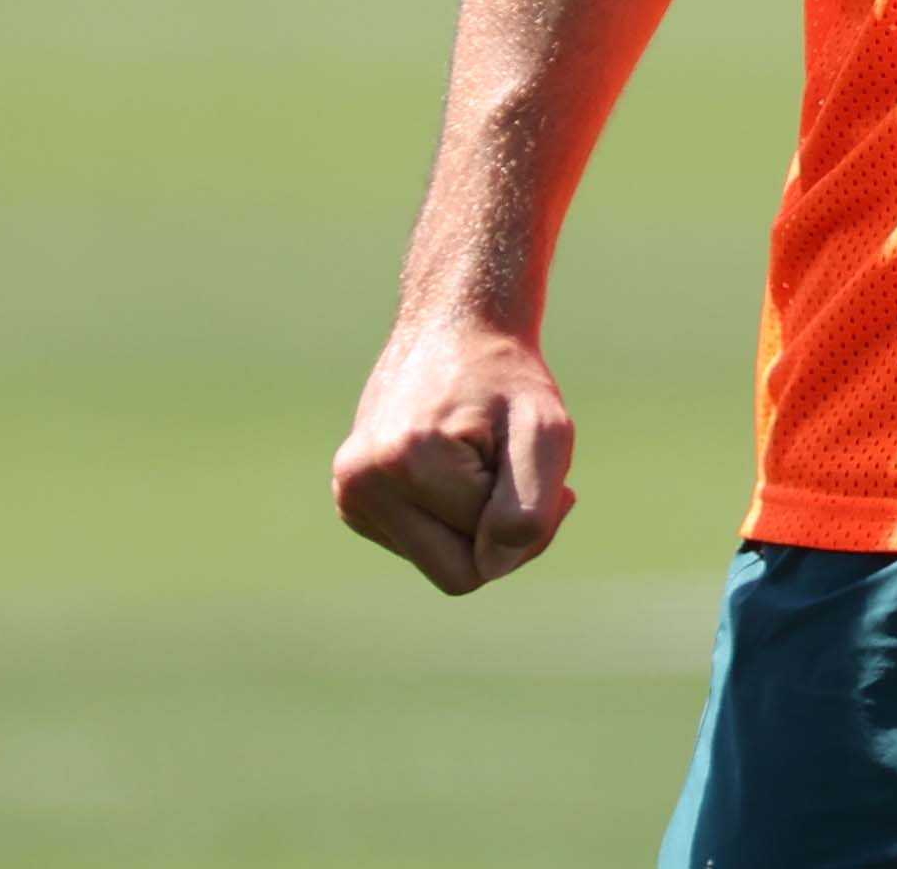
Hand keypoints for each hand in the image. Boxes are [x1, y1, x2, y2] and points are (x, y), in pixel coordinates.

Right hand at [333, 312, 577, 595]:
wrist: (455, 323)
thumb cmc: (507, 379)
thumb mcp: (547, 432)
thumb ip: (531, 509)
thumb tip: (491, 564)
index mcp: (405, 463)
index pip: (484, 562)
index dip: (523, 524)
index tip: (524, 464)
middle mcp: (360, 482)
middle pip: (455, 573)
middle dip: (494, 531)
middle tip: (506, 467)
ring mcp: (349, 492)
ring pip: (435, 561)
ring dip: (471, 521)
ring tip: (475, 459)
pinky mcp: (352, 498)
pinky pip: (417, 543)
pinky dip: (446, 515)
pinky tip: (449, 464)